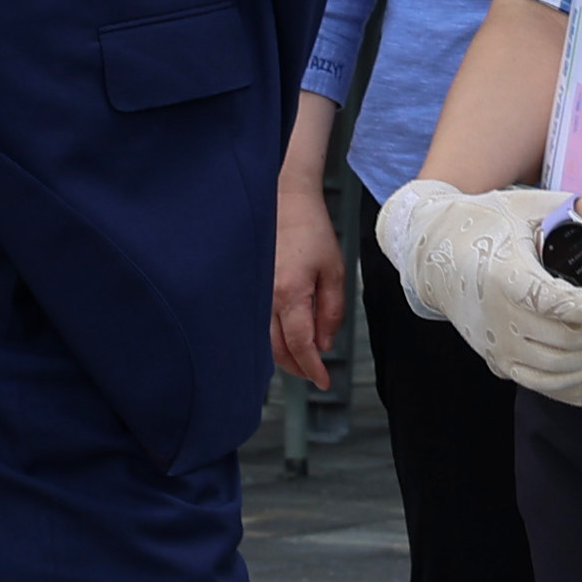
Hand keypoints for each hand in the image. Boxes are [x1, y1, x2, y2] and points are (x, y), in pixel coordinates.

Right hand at [271, 150, 346, 387]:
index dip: (312, 369)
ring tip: (301, 360)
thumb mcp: (333, 270)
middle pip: (277, 349)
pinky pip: (256, 322)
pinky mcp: (247, 286)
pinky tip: (283, 338)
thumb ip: (331, 311)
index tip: (324, 382)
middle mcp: (265, 296)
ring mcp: (252, 291)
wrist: (283, 199)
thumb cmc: (311, 229)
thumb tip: (324, 343)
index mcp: (290, 293)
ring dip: (282, 356)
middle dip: (297, 367)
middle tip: (314, 374)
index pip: (301, 345)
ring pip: (263, 339)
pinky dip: (270, 337)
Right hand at [382, 176, 581, 407]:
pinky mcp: (497, 360)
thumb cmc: (481, 224)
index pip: (559, 305)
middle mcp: (499, 316)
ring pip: (557, 369)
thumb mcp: (523, 205)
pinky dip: (578, 388)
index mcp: (506, 275)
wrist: (430, 253)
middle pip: (565, 340)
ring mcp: (496, 343)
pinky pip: (543, 386)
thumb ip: (568, 212)